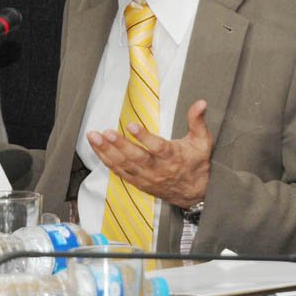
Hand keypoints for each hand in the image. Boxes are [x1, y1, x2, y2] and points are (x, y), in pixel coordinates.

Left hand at [87, 100, 212, 208]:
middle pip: (136, 158)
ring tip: (93, 137)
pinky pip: (119, 172)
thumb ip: (198, 121)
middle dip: (120, 145)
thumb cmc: (197, 162)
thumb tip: (201, 102)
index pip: (158, 148)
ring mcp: (146, 177)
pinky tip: (97, 149)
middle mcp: (158, 169)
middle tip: (106, 133)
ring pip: (124, 165)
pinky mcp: (138, 182)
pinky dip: (107, 160)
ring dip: (107, 151)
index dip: (144, 137)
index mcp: (174, 157)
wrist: (195, 192)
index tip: (132, 125)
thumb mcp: (203, 141)